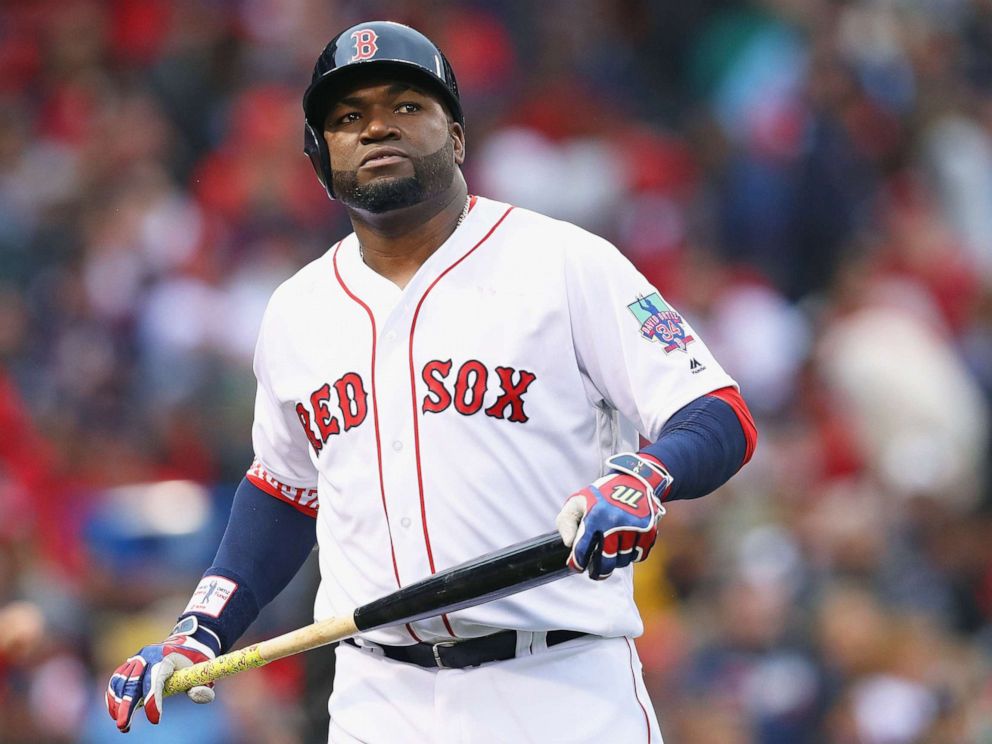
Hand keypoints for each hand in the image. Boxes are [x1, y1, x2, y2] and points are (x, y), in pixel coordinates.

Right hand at [106, 615, 219, 732]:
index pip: (156, 681)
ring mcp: (138, 658)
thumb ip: (203, 686)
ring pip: (122, 681)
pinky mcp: (132, 662)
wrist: (188, 642)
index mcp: (167, 658)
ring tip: (121, 723)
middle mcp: (149, 656)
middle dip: (127, 706)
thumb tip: (197, 694)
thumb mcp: (204, 672)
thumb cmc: (195, 661)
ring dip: (117, 703)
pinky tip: (114, 710)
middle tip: (124, 727)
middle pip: (134, 683)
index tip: (156, 720)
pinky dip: (113, 694)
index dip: (153, 701)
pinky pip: (118, 678)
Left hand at [556, 453, 670, 579]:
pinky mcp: (649, 530)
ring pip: (623, 560)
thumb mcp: (577, 501)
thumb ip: (566, 522)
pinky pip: (639, 555)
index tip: (576, 567)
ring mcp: (634, 528)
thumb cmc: (602, 494)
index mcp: (595, 516)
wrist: (635, 479)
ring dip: (616, 560)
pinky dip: (632, 555)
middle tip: (596, 572)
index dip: (577, 563)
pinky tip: (625, 547)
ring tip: (611, 553)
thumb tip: (569, 544)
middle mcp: (615, 523)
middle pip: (606, 562)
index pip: (583, 549)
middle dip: (599, 571)